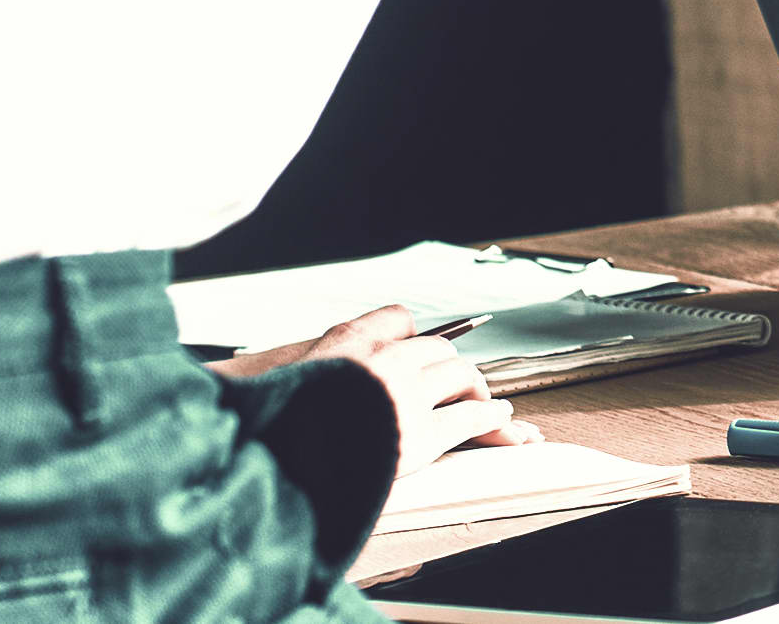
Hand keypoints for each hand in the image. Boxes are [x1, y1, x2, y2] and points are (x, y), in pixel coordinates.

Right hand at [205, 304, 531, 477]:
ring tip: (488, 403)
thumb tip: (301, 365)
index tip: (421, 347)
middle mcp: (383, 360)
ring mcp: (407, 394)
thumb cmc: (277, 426)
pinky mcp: (424, 432)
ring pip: (460, 377)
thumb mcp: (281, 379)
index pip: (396, 320)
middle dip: (449, 367)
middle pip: (437, 350)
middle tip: (460, 384)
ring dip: (477, 390)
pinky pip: (469, 417)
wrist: (284, 459)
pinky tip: (501, 420)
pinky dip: (490, 418)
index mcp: (347, 343)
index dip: (413, 337)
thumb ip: (308, 367)